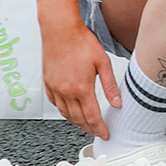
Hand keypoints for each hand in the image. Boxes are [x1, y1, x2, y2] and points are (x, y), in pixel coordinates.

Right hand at [41, 20, 120, 136]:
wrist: (60, 30)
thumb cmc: (81, 42)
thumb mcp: (103, 63)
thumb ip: (110, 86)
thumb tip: (117, 103)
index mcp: (81, 88)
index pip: (92, 116)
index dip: (100, 128)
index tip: (105, 134)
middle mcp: (66, 91)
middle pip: (78, 119)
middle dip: (89, 128)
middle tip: (97, 131)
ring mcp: (54, 88)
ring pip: (65, 114)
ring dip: (76, 122)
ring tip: (86, 124)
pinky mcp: (47, 83)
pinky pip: (55, 104)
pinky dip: (63, 111)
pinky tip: (70, 110)